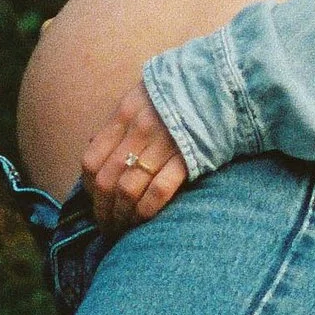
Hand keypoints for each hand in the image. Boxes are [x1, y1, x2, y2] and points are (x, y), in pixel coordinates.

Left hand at [79, 82, 189, 233]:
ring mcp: (164, 144)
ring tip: (123, 230)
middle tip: (107, 227)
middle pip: (107, 181)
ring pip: (128, 190)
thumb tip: (93, 146)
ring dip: (122, 217)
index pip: (92, 161)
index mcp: (125, 113)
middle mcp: (139, 129)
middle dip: (103, 211)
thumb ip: (120, 123)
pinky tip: (144, 221)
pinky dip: (146, 211)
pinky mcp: (188, 157)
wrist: (226, 83)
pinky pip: (158, 191)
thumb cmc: (181, 94)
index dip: (89, 189)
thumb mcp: (143, 97)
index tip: (96, 203)